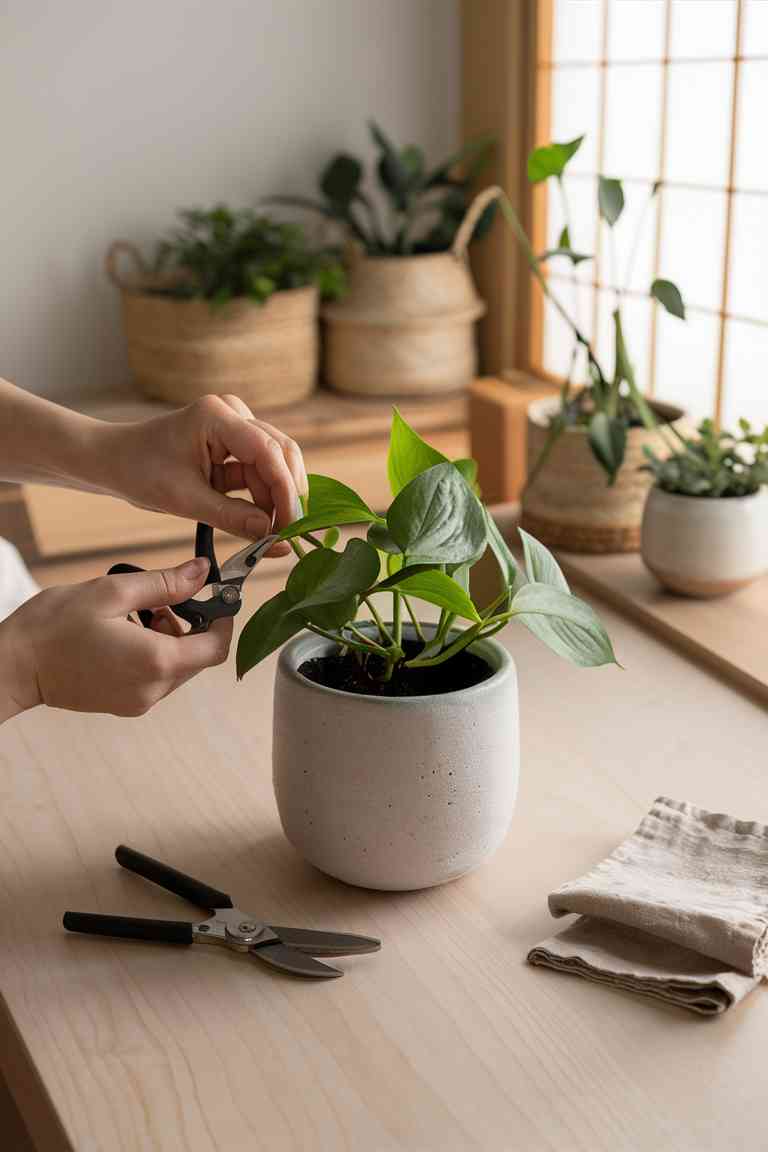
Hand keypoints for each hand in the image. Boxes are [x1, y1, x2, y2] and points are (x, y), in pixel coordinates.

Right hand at [0, 558, 230, 721]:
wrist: (14, 666)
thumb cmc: (54, 627)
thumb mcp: (112, 592)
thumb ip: (164, 584)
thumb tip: (202, 572)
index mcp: (157, 661)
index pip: (216, 648)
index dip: (223, 621)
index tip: (214, 598)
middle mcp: (154, 689)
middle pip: (198, 658)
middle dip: (190, 625)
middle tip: (159, 601)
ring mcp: (139, 702)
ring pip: (178, 667)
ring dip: (170, 639)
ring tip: (135, 616)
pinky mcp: (126, 705)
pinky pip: (157, 678)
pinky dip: (153, 654)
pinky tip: (125, 635)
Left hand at [99, 394, 307, 553]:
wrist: (113, 460)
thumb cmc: (138, 470)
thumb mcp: (184, 500)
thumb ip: (233, 518)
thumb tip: (273, 538)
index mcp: (217, 416)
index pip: (269, 451)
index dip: (286, 491)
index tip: (292, 526)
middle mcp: (233, 414)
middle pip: (281, 454)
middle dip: (287, 495)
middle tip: (290, 534)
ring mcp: (235, 427)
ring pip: (274, 466)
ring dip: (275, 500)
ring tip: (274, 535)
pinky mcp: (234, 445)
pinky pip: (260, 473)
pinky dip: (263, 499)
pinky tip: (264, 523)